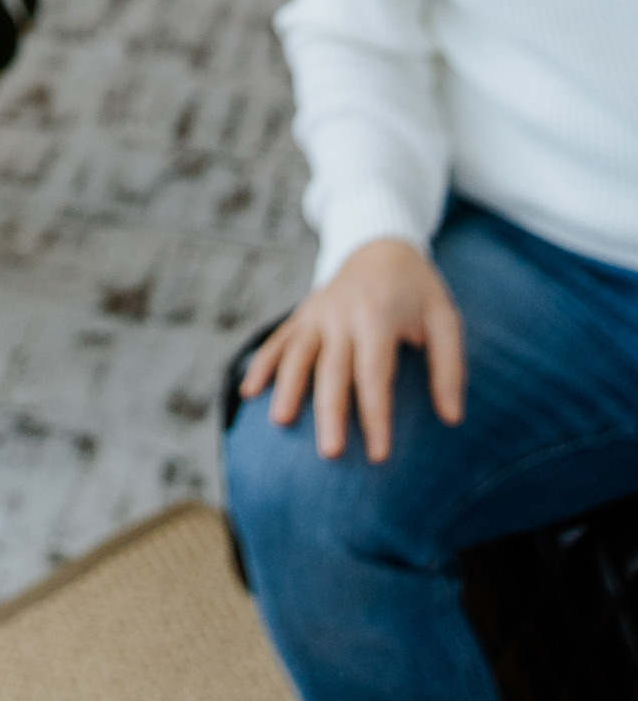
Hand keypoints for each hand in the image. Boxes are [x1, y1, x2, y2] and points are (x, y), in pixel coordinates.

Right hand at [240, 238, 465, 460]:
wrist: (381, 245)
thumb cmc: (418, 291)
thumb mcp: (445, 320)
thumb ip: (449, 368)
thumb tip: (452, 419)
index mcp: (377, 315)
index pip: (374, 372)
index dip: (376, 414)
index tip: (379, 456)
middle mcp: (341, 313)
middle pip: (331, 368)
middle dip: (329, 411)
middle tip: (330, 454)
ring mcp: (317, 312)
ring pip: (297, 353)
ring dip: (287, 387)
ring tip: (280, 422)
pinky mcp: (303, 313)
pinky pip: (278, 340)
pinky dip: (262, 364)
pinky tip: (249, 392)